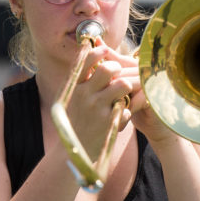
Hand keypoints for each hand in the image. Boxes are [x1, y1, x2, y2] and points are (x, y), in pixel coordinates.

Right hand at [65, 41, 133, 157]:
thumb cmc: (75, 121)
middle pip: (108, 69)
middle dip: (118, 69)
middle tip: (120, 75)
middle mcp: (84, 95)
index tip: (106, 50)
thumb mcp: (71, 98)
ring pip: (122, 85)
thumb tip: (87, 53)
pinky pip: (126, 107)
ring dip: (128, 87)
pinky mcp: (109, 122)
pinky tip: (121, 116)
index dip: (98, 52)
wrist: (75, 150)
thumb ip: (80, 79)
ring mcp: (97, 108)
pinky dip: (127, 110)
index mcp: (75, 87)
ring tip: (125, 94)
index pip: (86, 61)